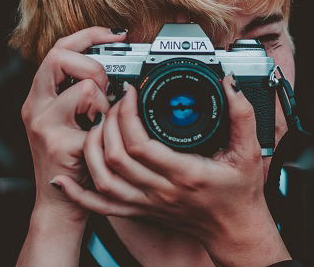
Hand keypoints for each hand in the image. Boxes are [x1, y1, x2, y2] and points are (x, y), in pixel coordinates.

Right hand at [21, 26, 126, 217]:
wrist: (60, 204)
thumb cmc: (74, 159)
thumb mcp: (72, 119)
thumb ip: (83, 91)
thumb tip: (117, 66)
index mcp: (41, 95)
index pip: (60, 48)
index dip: (89, 35)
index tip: (116, 35)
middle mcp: (36, 106)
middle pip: (60, 56)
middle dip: (94, 66)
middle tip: (105, 89)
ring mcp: (44, 124)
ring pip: (85, 86)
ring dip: (105, 102)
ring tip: (102, 120)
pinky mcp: (59, 144)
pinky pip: (98, 120)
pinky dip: (108, 127)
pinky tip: (101, 140)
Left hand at [51, 76, 290, 264]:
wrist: (235, 229)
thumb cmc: (241, 192)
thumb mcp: (249, 150)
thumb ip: (242, 114)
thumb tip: (227, 84)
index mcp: (185, 173)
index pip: (141, 144)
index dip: (127, 114)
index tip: (130, 91)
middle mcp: (161, 191)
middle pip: (115, 158)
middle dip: (108, 123)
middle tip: (113, 100)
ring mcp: (147, 204)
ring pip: (103, 180)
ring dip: (92, 150)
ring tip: (97, 124)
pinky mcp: (140, 211)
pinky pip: (101, 206)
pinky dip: (78, 193)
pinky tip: (64, 178)